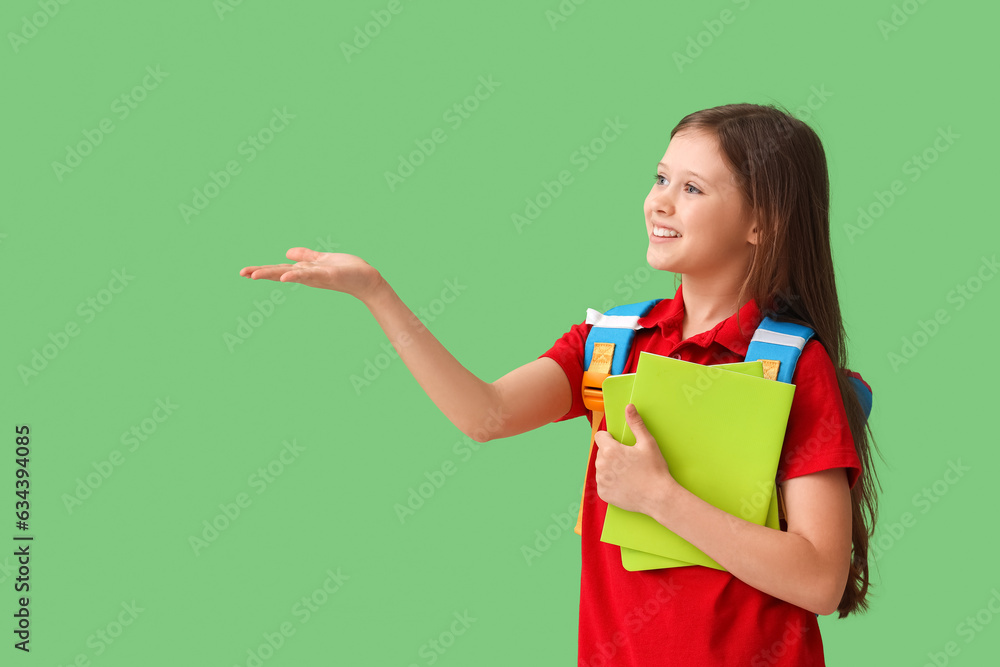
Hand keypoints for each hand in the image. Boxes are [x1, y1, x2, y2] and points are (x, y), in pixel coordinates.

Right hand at [239, 247, 385, 303]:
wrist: (367, 280)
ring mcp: (316, 276)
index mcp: (305, 271)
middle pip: (281, 272)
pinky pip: (310, 274)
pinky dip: (298, 274)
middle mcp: (308, 275)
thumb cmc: (347, 271)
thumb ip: (306, 256)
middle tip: (242, 273)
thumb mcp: (322, 260)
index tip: (244, 272)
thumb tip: (287, 252)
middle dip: (262, 273)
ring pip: (291, 273)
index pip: (280, 269)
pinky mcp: (328, 275)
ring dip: (273, 274)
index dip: (263, 270)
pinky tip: (286, 276)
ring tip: (254, 275)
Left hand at [594, 403, 675, 515]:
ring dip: (610, 468)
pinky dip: (611, 483)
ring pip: (601, 468)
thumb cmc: (655, 469)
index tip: (621, 445)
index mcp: (610, 450)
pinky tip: (625, 484)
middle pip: (601, 453)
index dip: (610, 438)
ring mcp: (601, 481)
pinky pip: (603, 483)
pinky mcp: (603, 493)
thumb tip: (629, 407)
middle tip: (629, 461)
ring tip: (629, 473)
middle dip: (612, 454)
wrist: (658, 497)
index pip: (600, 437)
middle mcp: (601, 465)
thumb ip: (636, 423)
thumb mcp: (647, 443)